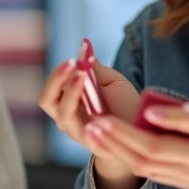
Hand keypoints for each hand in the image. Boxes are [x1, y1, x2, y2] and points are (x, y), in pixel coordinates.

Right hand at [38, 57, 141, 188]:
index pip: (51, 88)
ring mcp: (77, 133)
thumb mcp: (110, 81)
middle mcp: (66, 118)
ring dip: (71, 92)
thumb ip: (95, 67)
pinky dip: (86, 118)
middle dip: (56, 80)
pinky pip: (83, 132)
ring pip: (63, 114)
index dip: (59, 73)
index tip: (75, 58)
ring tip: (83, 75)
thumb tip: (85, 44)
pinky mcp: (92, 144)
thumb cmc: (124, 105)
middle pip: (46, 100)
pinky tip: (93, 105)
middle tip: (72, 64)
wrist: (142, 133)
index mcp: (67, 102)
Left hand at [84, 89, 188, 188]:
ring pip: (146, 165)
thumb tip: (188, 108)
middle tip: (99, 119)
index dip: (170, 120)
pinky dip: (122, 157)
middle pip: (158, 150)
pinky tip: (104, 142)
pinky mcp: (180, 183)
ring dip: (115, 148)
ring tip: (92, 130)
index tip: (147, 112)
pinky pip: (147, 172)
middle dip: (124, 136)